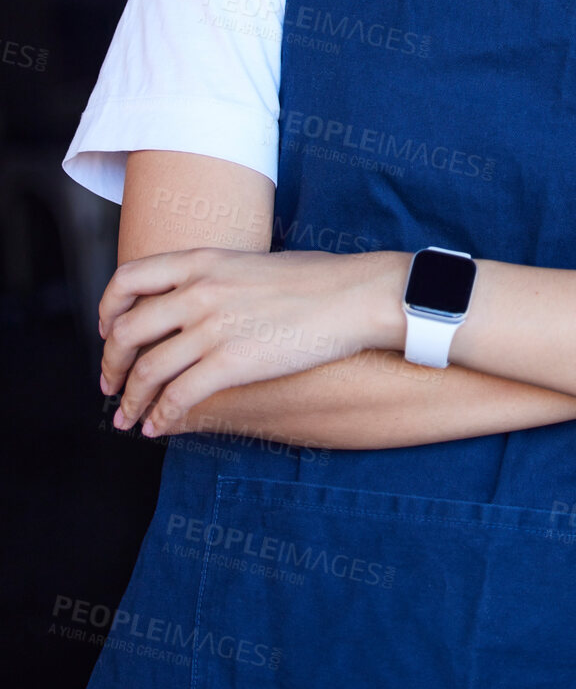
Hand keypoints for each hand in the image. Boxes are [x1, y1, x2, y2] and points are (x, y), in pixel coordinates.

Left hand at [98, 247, 408, 436]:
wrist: (354, 295)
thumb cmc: (318, 279)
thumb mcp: (252, 262)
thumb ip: (215, 277)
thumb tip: (195, 301)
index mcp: (202, 260)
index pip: (128, 279)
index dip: (107, 309)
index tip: (109, 331)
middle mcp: (199, 290)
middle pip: (127, 331)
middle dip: (110, 364)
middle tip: (110, 384)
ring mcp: (214, 327)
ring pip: (146, 370)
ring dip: (130, 401)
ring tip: (127, 418)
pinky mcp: (232, 363)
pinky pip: (178, 397)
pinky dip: (159, 417)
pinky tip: (158, 428)